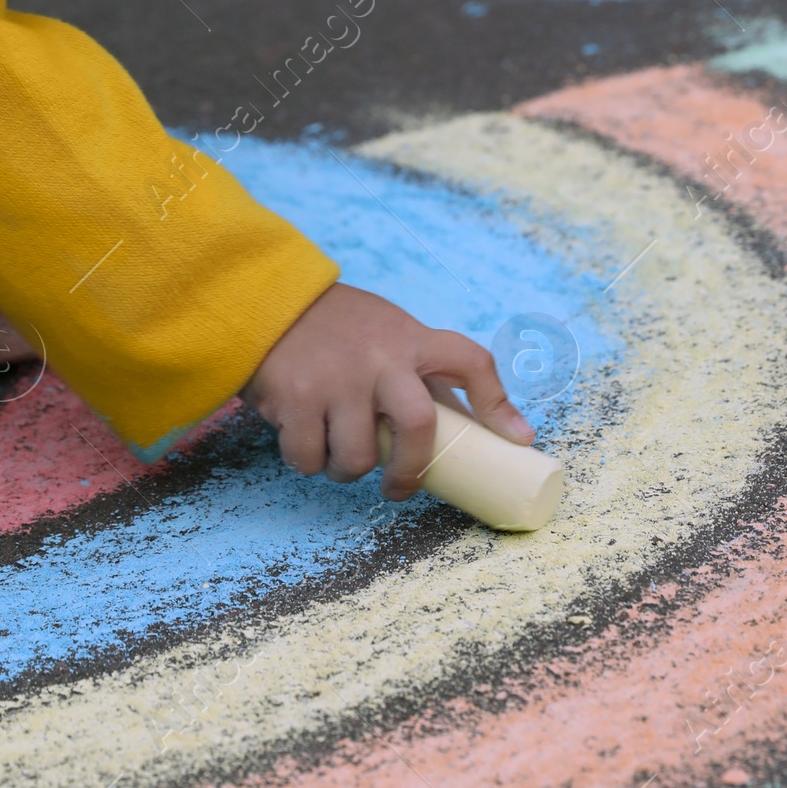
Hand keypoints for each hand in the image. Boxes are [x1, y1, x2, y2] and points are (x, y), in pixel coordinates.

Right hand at [244, 283, 532, 498]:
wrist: (268, 299)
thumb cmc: (338, 327)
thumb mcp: (388, 332)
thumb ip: (420, 369)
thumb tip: (474, 423)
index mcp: (410, 339)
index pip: (470, 361)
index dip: (499, 403)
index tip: (518, 439)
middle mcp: (379, 359)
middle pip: (418, 429)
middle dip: (411, 472)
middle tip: (399, 488)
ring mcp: (337, 380)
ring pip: (357, 458)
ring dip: (346, 470)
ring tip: (339, 458)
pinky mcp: (294, 398)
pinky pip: (308, 458)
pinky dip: (306, 462)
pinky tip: (304, 442)